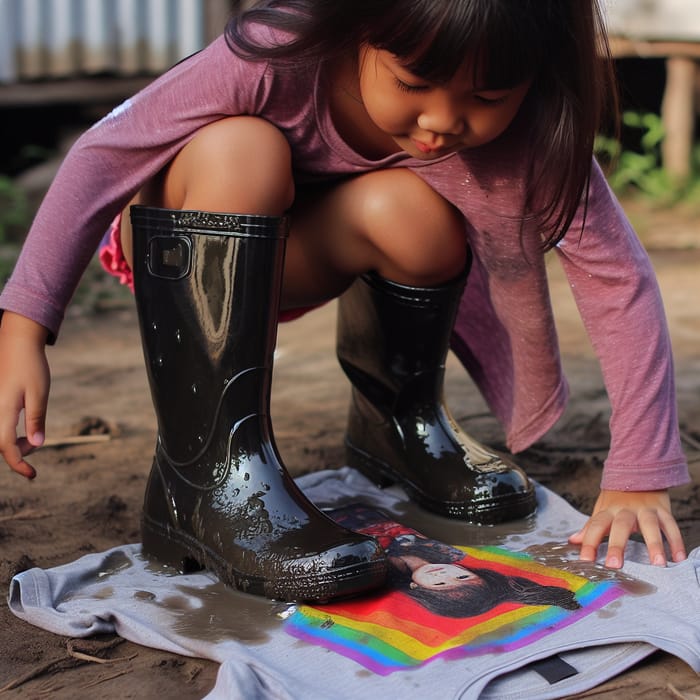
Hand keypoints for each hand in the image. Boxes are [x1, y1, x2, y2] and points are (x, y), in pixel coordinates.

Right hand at [0, 311, 49, 478]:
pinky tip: (22, 429)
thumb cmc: (31, 366)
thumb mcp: (39, 394)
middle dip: (18, 452)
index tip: (32, 475)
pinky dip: (7, 432)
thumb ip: (36, 420)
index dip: (18, 464)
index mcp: (2, 410)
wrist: (17, 342)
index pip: (6, 447)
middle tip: (36, 444)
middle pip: (0, 444)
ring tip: (31, 436)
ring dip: (12, 442)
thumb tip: (37, 445)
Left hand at [568, 489, 686, 568]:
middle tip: (615, 565)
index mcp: (608, 511)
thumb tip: (573, 540)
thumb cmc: (617, 497)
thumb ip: (590, 527)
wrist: (637, 470)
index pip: (595, 526)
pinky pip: (671, 525)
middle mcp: (625, 510)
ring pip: (650, 525)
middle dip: (617, 545)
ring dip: (654, 544)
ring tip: (658, 564)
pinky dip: (676, 540)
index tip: (585, 560)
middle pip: (620, 526)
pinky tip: (678, 558)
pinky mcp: (662, 508)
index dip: (589, 542)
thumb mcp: (601, 509)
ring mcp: (645, 509)